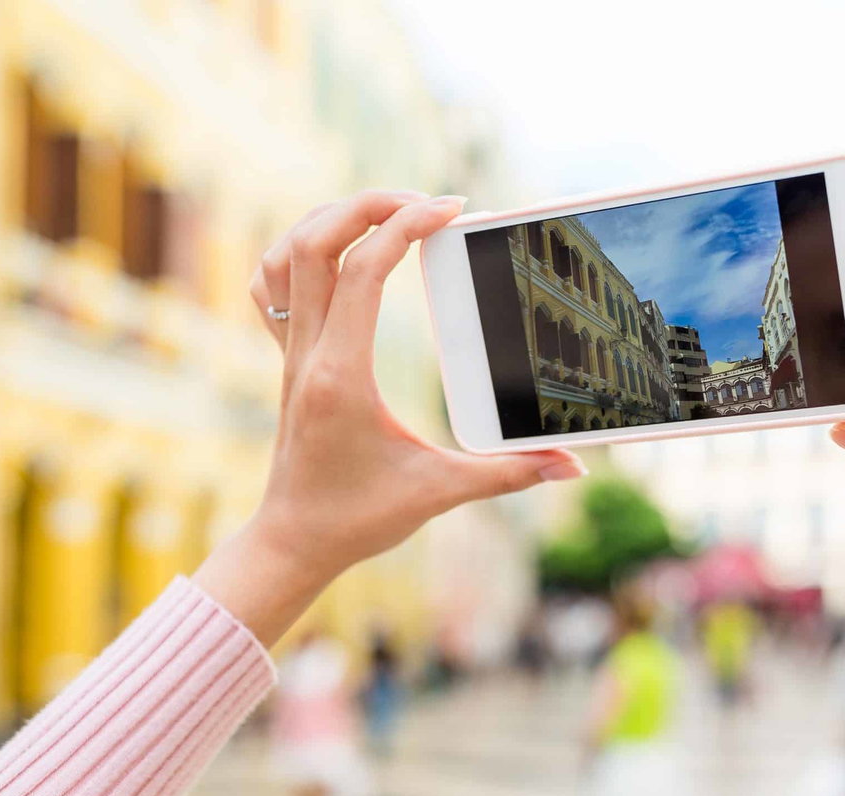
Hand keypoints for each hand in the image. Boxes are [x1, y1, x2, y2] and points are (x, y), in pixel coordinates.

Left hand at [195, 191, 584, 643]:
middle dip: (369, 204)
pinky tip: (337, 251)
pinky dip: (297, 252)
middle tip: (427, 202)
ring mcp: (289, 354)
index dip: (407, 225)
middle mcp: (307, 354)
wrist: (293, 543)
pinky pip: (271, 286)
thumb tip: (572, 468)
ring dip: (331, 220)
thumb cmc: (359, 520)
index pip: (364, 270)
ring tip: (387, 215)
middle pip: (315, 242)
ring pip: (286, 255)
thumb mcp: (439, 495)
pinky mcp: (285, 361)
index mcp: (342, 375)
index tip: (452, 207)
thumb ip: (508, 475)